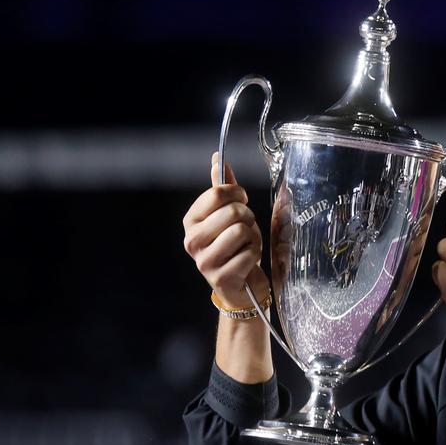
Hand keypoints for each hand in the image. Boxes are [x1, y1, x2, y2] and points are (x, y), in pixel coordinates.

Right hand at [182, 153, 270, 309]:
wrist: (241, 286)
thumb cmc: (235, 246)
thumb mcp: (227, 215)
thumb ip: (222, 188)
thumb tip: (217, 158)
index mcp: (190, 220)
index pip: (218, 193)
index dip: (238, 194)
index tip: (242, 202)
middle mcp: (191, 240)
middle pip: (233, 211)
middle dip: (248, 218)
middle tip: (245, 230)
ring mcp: (204, 261)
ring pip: (242, 231)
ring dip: (253, 238)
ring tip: (245, 246)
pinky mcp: (221, 278)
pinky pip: (250, 254)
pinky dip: (255, 256)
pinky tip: (247, 263)